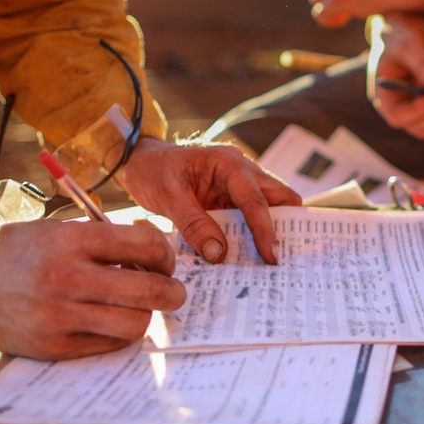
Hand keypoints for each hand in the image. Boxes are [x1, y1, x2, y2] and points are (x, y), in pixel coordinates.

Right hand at [0, 220, 185, 359]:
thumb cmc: (22, 254)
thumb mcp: (57, 229)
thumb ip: (102, 237)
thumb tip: (152, 251)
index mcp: (71, 240)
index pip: (145, 244)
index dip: (165, 254)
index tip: (163, 260)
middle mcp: (67, 277)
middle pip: (149, 290)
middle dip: (173, 291)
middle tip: (174, 292)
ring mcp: (61, 315)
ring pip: (135, 323)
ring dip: (146, 315)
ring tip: (137, 307)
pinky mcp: (56, 345)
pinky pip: (110, 343)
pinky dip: (119, 332)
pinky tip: (110, 319)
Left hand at [116, 138, 301, 264]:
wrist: (140, 161)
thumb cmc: (153, 170)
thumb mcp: (168, 196)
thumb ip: (194, 224)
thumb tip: (218, 253)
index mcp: (228, 163)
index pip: (256, 199)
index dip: (265, 230)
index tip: (271, 257)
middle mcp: (241, 170)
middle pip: (279, 197)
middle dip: (283, 226)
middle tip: (279, 259)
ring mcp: (239, 184)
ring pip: (269, 206)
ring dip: (267, 231)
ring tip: (265, 262)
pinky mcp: (231, 197)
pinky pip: (249, 215)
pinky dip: (250, 233)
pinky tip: (244, 254)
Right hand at [367, 13, 423, 138]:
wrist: (403, 36)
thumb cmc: (400, 38)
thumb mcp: (409, 46)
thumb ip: (423, 64)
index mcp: (383, 96)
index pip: (396, 116)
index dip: (415, 113)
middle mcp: (394, 108)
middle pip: (415, 127)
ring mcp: (409, 111)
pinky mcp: (423, 109)